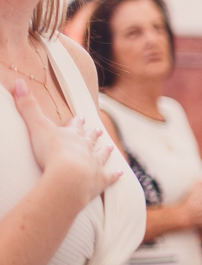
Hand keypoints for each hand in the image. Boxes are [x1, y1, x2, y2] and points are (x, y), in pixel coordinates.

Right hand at [10, 79, 120, 207]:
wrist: (69, 176)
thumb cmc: (52, 151)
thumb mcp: (37, 127)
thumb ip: (28, 107)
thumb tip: (19, 83)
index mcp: (72, 136)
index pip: (76, 126)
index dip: (77, 122)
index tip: (82, 117)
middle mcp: (87, 148)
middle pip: (90, 139)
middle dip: (92, 134)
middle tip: (97, 130)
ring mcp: (95, 164)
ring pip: (102, 156)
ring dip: (105, 152)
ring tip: (110, 148)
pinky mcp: (99, 181)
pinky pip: (109, 177)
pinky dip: (114, 176)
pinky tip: (119, 174)